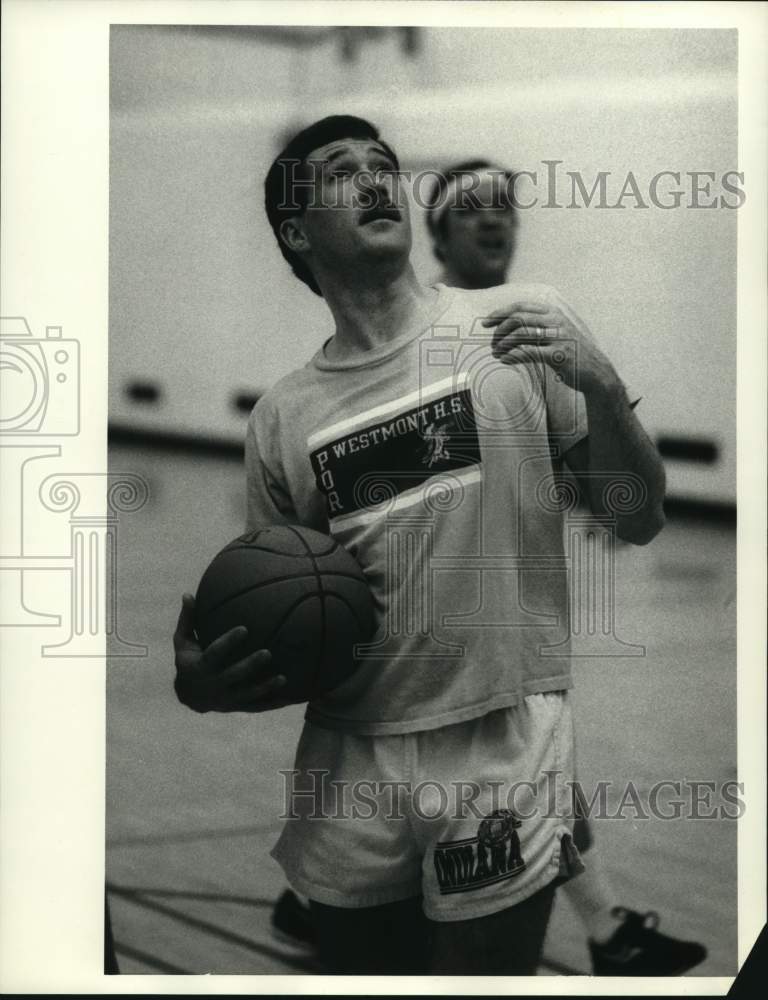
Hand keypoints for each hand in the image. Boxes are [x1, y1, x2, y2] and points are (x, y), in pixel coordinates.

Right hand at [172, 593, 289, 712]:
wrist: (189, 696)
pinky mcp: (237, 706)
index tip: (244, 628)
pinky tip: (289, 698)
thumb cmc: (188, 660)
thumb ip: (188, 620)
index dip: (228, 642)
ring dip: (265, 687)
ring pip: (247, 694)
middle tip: (268, 652)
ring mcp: (226, 699)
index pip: (214, 653)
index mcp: (200, 666)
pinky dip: (272, 703)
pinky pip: (256, 707)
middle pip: (233, 675)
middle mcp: (213, 684)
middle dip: (250, 665)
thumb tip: (188, 593)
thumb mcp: (182, 641)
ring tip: (283, 678)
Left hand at [482, 289, 618, 395]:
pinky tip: (504, 360)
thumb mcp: (555, 334)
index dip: (500, 313)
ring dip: (504, 344)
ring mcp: (559, 338)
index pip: (521, 307)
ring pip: (521, 334)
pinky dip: (513, 356)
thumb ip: (537, 327)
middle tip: (493, 343)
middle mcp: (556, 322)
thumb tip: (506, 326)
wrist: (596, 372)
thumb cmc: (571, 354)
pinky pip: (529, 352)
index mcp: (553, 314)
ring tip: (496, 353)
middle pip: (518, 319)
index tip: (486, 323)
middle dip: (500, 330)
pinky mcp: (559, 355)